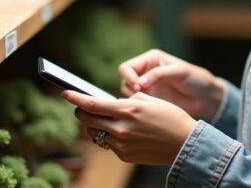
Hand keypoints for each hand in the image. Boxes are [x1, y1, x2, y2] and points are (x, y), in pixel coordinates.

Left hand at [62, 90, 197, 164]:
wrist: (185, 144)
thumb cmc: (170, 117)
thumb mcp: (149, 101)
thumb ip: (127, 100)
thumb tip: (110, 102)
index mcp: (128, 110)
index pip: (92, 104)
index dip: (75, 98)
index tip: (65, 93)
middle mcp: (121, 128)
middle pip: (88, 119)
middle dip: (82, 111)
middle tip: (82, 106)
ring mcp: (122, 144)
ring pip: (95, 133)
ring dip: (95, 125)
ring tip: (104, 119)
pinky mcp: (124, 156)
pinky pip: (108, 144)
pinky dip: (110, 136)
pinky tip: (121, 132)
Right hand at [118, 49, 223, 120]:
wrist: (206, 97)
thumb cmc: (196, 79)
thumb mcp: (180, 71)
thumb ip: (159, 74)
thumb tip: (139, 83)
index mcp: (151, 59)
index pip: (127, 67)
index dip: (129, 77)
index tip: (138, 87)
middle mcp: (146, 72)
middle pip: (124, 80)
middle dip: (130, 89)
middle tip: (142, 96)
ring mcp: (147, 87)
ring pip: (128, 93)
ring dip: (133, 99)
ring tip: (149, 102)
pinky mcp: (150, 101)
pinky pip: (136, 104)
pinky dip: (139, 107)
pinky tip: (150, 109)